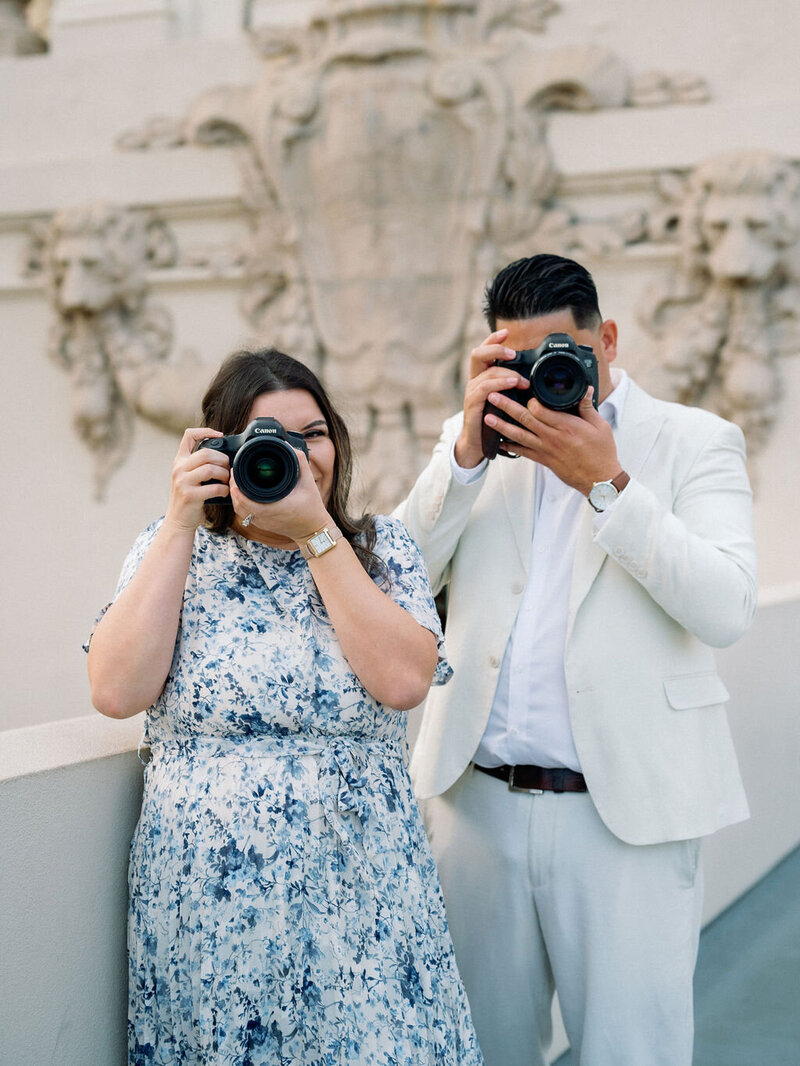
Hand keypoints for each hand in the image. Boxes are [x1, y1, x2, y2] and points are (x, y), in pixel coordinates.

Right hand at [164, 428, 228, 533]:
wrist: (178, 520)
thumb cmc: (189, 497)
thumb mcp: (188, 476)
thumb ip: (198, 464)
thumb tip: (223, 454)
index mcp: (180, 461)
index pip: (188, 435)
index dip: (206, 431)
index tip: (220, 435)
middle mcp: (179, 469)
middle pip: (206, 453)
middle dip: (222, 459)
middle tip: (228, 467)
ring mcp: (182, 482)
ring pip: (210, 469)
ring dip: (224, 475)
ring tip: (226, 480)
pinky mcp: (189, 496)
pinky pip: (213, 487)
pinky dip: (223, 489)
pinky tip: (223, 492)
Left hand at [230, 448, 329, 542]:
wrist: (313, 530)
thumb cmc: (312, 508)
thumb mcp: (308, 482)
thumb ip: (300, 462)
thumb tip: (289, 446)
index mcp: (274, 507)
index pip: (246, 501)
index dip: (236, 488)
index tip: (235, 473)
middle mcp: (266, 517)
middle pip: (239, 505)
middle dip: (233, 489)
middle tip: (233, 475)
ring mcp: (263, 523)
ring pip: (240, 512)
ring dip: (235, 498)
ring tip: (235, 483)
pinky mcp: (263, 525)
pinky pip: (246, 516)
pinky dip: (241, 505)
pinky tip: (242, 495)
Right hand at [454, 328, 530, 467]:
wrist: (478, 445)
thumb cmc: (494, 422)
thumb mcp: (507, 401)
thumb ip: (515, 388)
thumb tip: (536, 379)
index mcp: (483, 377)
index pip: (485, 352)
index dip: (494, 340)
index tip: (507, 331)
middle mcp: (475, 381)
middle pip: (478, 354)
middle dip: (495, 348)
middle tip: (513, 353)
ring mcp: (472, 392)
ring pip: (486, 371)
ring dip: (506, 372)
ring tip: (522, 379)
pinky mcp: (472, 405)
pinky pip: (484, 389)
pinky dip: (499, 384)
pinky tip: (511, 384)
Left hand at [483, 387, 621, 494]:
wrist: (599, 480)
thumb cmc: (601, 453)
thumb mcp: (600, 426)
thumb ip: (588, 407)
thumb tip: (586, 389)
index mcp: (566, 426)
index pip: (541, 410)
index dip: (529, 400)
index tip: (522, 389)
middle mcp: (552, 437)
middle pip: (525, 419)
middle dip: (507, 406)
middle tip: (492, 395)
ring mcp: (546, 449)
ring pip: (519, 435)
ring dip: (501, 426)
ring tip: (487, 417)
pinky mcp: (543, 460)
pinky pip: (522, 453)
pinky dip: (509, 447)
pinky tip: (498, 442)